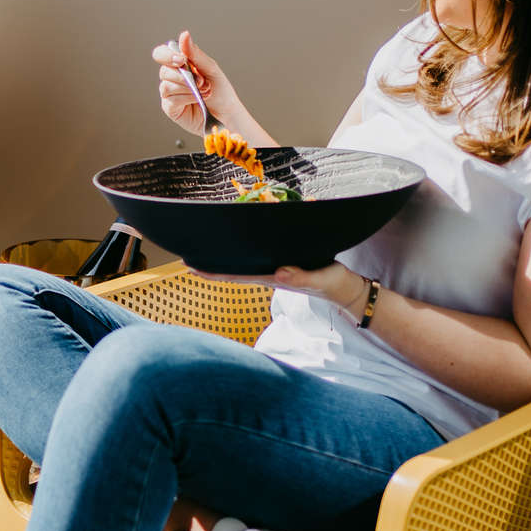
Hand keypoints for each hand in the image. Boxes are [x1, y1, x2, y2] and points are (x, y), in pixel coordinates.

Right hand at [150, 31, 240, 136]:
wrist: (226, 113)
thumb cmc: (220, 90)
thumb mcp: (210, 68)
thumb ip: (195, 54)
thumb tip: (184, 35)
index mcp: (179, 64)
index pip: (161, 54)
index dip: (167, 55)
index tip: (181, 60)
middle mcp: (171, 77)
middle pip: (164, 70)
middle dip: (185, 76)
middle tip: (202, 81)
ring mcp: (169, 94)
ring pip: (167, 86)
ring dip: (188, 88)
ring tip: (204, 91)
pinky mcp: (170, 108)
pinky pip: (171, 99)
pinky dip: (187, 98)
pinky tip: (197, 99)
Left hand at [193, 262, 368, 321]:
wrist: (345, 288)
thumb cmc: (332, 284)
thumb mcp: (319, 279)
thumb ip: (300, 276)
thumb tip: (279, 273)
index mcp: (271, 277)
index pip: (235, 275)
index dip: (212, 272)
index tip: (190, 267)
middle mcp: (268, 273)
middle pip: (233, 269)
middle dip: (211, 263)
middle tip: (186, 257)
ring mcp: (275, 268)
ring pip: (244, 262)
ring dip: (225, 255)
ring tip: (205, 247)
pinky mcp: (285, 262)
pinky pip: (259, 256)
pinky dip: (246, 248)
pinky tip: (238, 243)